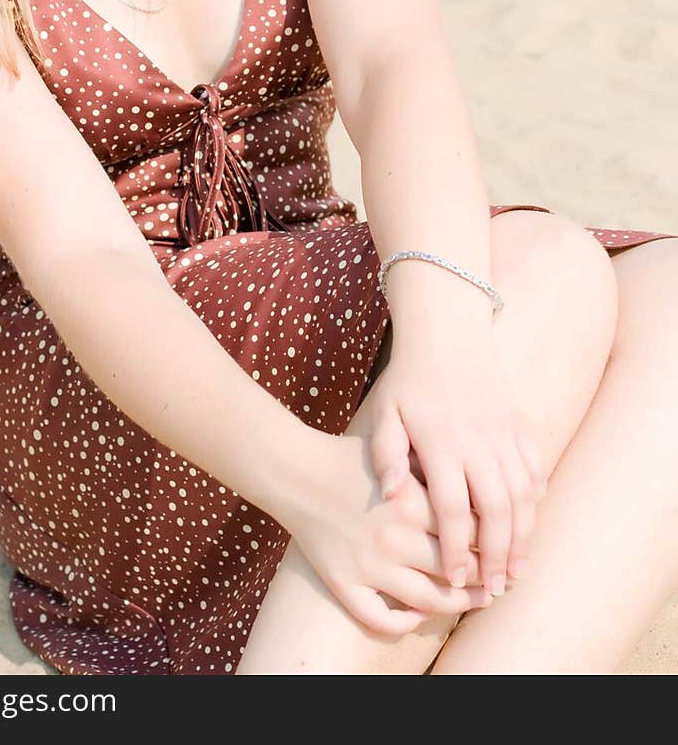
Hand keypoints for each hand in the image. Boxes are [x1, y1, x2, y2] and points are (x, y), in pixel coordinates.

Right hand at [281, 431, 493, 636]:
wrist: (296, 471)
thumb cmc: (353, 459)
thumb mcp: (399, 453)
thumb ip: (437, 470)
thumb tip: (485, 490)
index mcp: (410, 501)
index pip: (471, 530)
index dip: (495, 540)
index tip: (507, 544)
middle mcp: (393, 537)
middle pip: (457, 569)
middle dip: (485, 577)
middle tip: (500, 579)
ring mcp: (368, 564)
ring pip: (429, 600)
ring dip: (459, 605)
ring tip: (475, 599)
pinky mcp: (343, 582)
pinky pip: (380, 618)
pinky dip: (404, 624)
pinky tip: (418, 616)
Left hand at [366, 332, 547, 592]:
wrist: (447, 330)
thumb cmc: (409, 377)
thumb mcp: (385, 411)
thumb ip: (385, 453)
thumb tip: (390, 495)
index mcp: (441, 443)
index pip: (452, 510)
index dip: (456, 549)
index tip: (456, 581)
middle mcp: (478, 441)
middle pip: (496, 512)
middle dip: (497, 557)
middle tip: (494, 591)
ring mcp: (504, 432)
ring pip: (523, 496)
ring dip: (523, 537)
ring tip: (516, 571)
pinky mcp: (521, 423)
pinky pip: (536, 468)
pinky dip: (536, 499)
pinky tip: (529, 523)